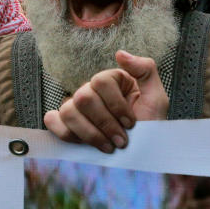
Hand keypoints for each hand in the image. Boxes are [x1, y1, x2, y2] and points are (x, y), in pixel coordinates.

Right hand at [43, 51, 167, 153]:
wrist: (143, 154)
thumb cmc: (150, 127)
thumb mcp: (157, 98)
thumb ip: (145, 70)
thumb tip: (119, 54)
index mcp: (111, 81)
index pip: (100, 81)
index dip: (116, 105)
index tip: (131, 123)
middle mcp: (92, 91)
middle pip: (83, 98)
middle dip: (105, 124)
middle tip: (121, 140)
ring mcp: (77, 108)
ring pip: (68, 111)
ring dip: (90, 134)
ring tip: (108, 147)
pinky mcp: (67, 124)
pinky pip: (52, 121)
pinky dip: (65, 133)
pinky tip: (84, 144)